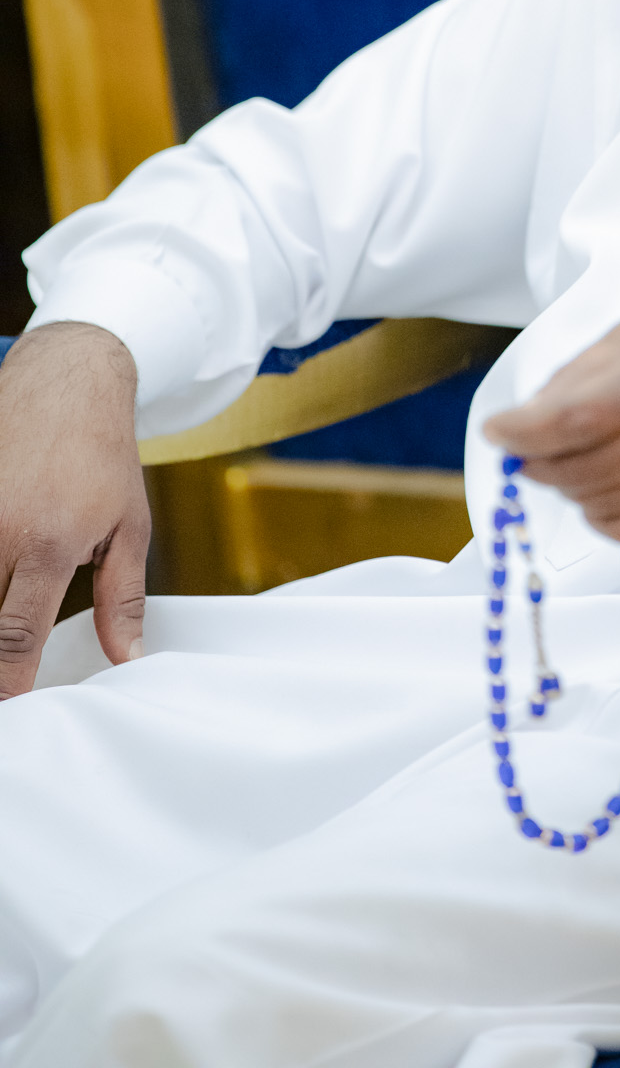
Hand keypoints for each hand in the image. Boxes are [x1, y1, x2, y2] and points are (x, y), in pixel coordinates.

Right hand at [0, 323, 148, 697]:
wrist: (68, 381)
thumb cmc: (104, 454)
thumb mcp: (130, 525)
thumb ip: (123, 597)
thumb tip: (126, 659)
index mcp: (49, 543)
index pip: (15, 636)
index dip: (7, 685)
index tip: (13, 715)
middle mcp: (0, 530)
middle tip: (9, 692)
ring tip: (5, 650)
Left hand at [484, 298, 619, 541]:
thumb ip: (581, 375)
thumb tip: (527, 419)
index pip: (574, 420)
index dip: (523, 432)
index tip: (498, 430)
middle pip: (581, 470)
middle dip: (537, 462)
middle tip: (527, 446)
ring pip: (600, 507)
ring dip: (569, 488)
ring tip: (570, 459)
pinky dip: (602, 513)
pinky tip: (604, 485)